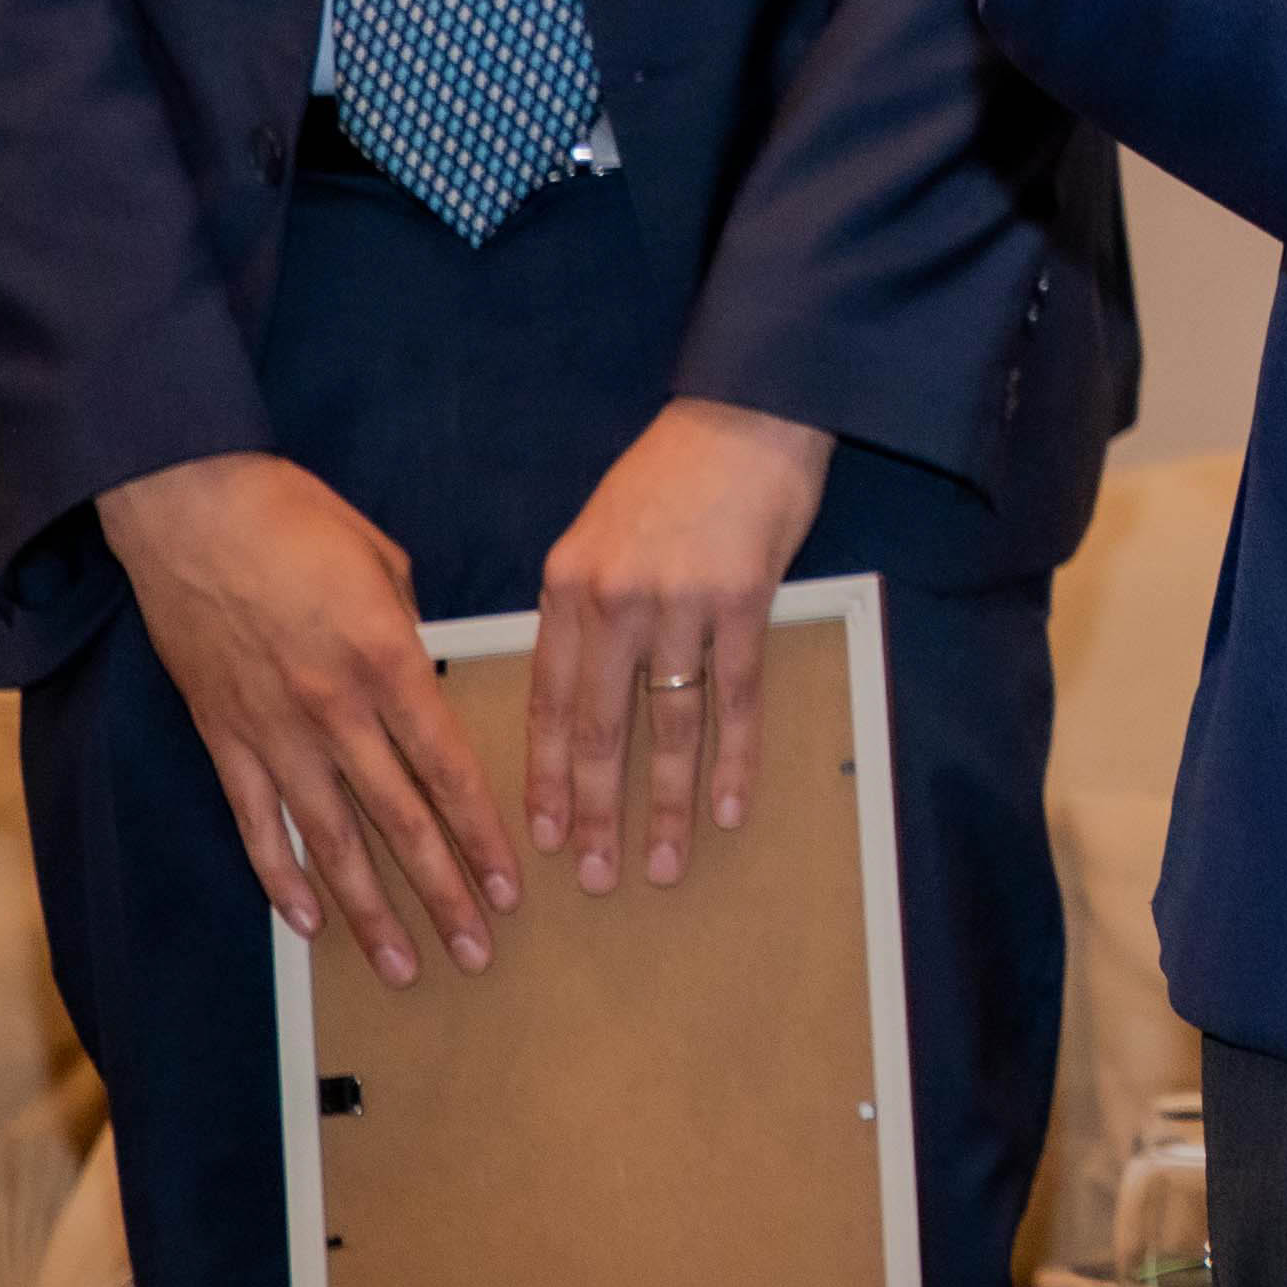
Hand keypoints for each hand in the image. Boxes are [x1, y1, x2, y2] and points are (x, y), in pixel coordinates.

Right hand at [96, 452, 512, 982]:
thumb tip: (423, 682)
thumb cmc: (297, 520)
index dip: (484, 837)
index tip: (514, 887)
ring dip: (370, 911)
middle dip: (444, 894)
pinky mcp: (220, 736)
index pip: (449, 772)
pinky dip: (282, 879)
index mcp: (388, 664)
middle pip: (400, 823)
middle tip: (479, 952)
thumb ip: (412, 636)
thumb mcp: (386, 565)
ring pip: (329, 843)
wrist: (189, 506)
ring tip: (407, 964)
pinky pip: (256, 824)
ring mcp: (271, 732)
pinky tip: (309, 925)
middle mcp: (333, 711)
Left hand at [526, 401, 833, 892]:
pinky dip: (731, 759)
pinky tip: (726, 807)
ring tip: (658, 863)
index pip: (544, 699)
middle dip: (590, 811)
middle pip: (593, 728)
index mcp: (567, 585)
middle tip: (589, 877)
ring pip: (662, 726)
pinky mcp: (741, 600)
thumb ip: (585, 601)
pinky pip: (733, 697)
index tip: (538, 836)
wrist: (749, 409)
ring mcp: (676, 603)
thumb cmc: (676, 470)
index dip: (542, 775)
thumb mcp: (601, 528)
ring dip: (661, 804)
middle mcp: (611, 600)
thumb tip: (579, 679)